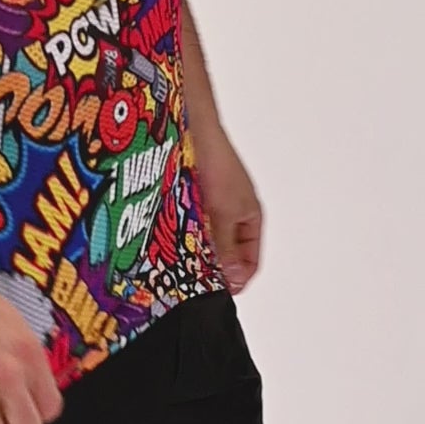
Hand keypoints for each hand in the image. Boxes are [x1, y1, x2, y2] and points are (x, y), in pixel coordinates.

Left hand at [199, 134, 263, 293]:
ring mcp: (215, 206)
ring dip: (198, 249)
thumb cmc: (217, 165)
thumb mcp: (224, 214)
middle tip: (196, 279)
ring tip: (183, 260)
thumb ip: (227, 248)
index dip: (237, 279)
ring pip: (209, 240)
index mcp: (251, 218)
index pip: (250, 261)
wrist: (195, 131)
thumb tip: (235, 279)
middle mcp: (235, 214)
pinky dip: (186, 234)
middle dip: (214, 265)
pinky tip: (173, 239)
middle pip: (228, 253)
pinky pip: (193, 225)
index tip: (218, 292)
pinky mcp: (196, 198)